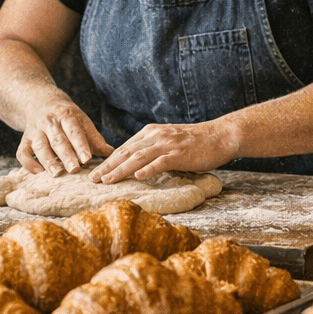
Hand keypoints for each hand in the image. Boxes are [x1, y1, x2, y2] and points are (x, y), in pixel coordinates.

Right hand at [16, 99, 111, 175]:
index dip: (80, 145)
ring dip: (48, 160)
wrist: (41, 101)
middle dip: (66, 155)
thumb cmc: (67, 117)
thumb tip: (111, 153)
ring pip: (41, 146)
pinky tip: (38, 173)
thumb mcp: (82, 121)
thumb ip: (95, 139)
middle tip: (74, 169)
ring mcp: (35, 131)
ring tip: (57, 174)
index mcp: (67, 115)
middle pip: (58, 140)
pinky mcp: (25, 140)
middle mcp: (49, 122)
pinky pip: (22, 152)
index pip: (74, 131)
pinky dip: (29, 163)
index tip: (87, 158)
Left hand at [89, 120, 237, 183]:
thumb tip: (136, 165)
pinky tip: (137, 176)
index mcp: (151, 133)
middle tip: (92, 179)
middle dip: (108, 166)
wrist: (220, 136)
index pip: (124, 148)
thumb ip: (153, 150)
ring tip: (107, 180)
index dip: (109, 161)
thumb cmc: (195, 142)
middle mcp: (156, 136)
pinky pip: (160, 162)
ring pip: (138, 157)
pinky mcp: (179, 154)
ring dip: (120, 169)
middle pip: (126, 152)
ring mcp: (167, 145)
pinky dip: (148, 169)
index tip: (96, 172)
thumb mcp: (169, 142)